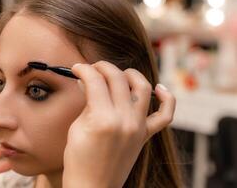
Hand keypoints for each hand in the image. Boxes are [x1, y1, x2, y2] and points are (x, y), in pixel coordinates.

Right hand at [63, 61, 175, 187]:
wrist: (93, 187)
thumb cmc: (79, 161)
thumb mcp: (77, 128)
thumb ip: (86, 103)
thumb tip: (88, 83)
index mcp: (103, 119)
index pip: (95, 81)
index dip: (83, 69)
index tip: (77, 69)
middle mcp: (125, 120)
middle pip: (117, 78)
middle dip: (102, 67)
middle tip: (92, 69)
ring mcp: (138, 127)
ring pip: (143, 87)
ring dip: (130, 74)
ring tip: (118, 74)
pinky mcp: (145, 135)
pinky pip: (165, 115)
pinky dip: (166, 98)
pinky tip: (158, 89)